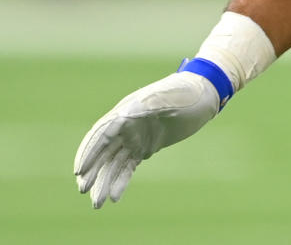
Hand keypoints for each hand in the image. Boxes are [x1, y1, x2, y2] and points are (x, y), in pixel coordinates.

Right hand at [74, 71, 220, 207]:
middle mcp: (126, 126)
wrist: (205, 94)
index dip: (89, 152)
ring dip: (104, 182)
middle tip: (84, 191)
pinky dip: (121, 181)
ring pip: (113, 163)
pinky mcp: (146, 146)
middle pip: (102, 152)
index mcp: (127, 111)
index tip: (79, 171)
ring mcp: (135, 137)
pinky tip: (115, 197)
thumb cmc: (185, 92)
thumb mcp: (167, 97)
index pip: (101, 134)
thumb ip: (146, 106)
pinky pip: (128, 166)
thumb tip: (121, 117)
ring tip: (98, 204)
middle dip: (92, 172)